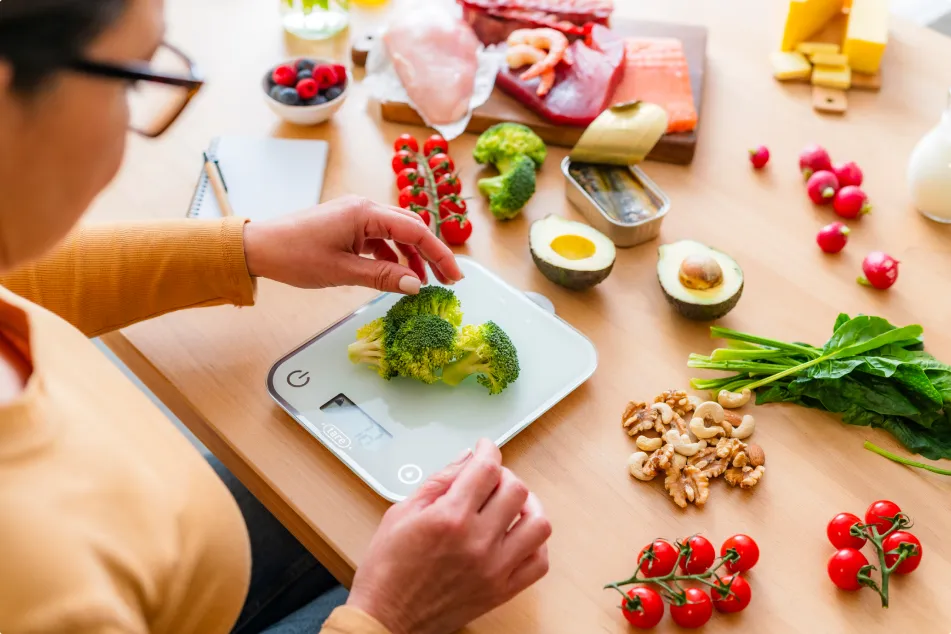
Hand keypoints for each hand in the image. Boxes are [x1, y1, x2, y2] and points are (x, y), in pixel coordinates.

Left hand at [242, 196, 462, 293]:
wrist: (259, 247)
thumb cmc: (295, 256)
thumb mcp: (342, 272)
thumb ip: (383, 277)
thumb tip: (417, 285)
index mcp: (365, 213)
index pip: (416, 231)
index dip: (440, 254)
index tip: (454, 277)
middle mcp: (364, 207)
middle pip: (411, 228)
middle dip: (431, 254)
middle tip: (446, 280)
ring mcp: (355, 214)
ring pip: (396, 233)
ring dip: (411, 257)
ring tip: (419, 283)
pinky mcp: (347, 224)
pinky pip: (379, 237)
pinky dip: (391, 255)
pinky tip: (393, 275)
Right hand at [347, 439, 551, 633]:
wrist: (386, 618)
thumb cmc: (387, 569)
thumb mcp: (402, 513)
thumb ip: (439, 482)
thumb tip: (467, 459)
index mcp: (449, 518)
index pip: (486, 469)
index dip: (488, 450)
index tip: (485, 449)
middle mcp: (477, 542)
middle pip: (516, 490)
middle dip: (503, 476)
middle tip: (489, 479)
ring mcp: (494, 568)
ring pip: (538, 523)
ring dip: (528, 506)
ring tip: (510, 505)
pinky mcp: (501, 591)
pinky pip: (539, 562)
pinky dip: (535, 544)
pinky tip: (518, 535)